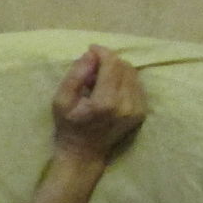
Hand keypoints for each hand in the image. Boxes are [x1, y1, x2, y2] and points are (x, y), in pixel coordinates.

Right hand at [51, 45, 145, 162]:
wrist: (85, 153)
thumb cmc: (69, 127)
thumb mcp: (61, 101)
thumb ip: (75, 76)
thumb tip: (90, 54)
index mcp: (106, 102)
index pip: (112, 65)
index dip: (102, 53)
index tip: (91, 49)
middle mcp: (126, 104)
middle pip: (124, 67)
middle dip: (108, 61)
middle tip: (91, 69)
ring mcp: (137, 108)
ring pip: (132, 74)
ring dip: (116, 70)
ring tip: (100, 79)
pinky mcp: (141, 111)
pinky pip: (136, 85)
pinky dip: (123, 80)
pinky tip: (110, 88)